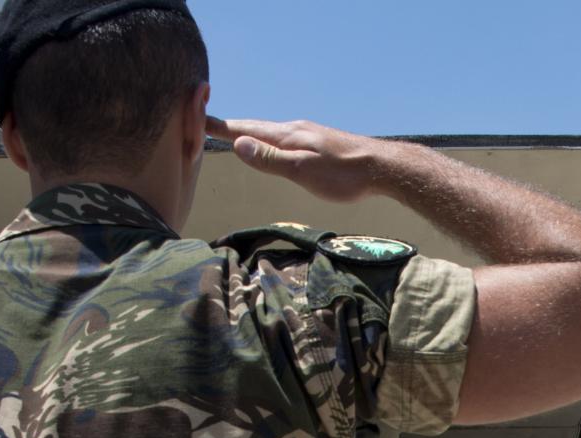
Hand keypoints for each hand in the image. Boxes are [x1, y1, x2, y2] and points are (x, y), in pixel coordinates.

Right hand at [206, 117, 391, 203]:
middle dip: (232, 127)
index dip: (222, 127)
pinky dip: (269, 139)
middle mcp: (295, 130)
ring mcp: (308, 135)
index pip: (246, 130)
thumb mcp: (302, 170)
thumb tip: (239, 144)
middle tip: (208, 124)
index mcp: (287, 136)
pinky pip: (285, 138)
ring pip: (271, 132)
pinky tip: (274, 145)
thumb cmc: (343, 174)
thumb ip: (270, 159)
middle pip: (256, 128)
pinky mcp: (319, 143)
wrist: (381, 167)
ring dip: (250, 133)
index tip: (198, 120)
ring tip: (235, 134)